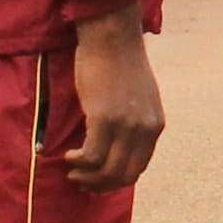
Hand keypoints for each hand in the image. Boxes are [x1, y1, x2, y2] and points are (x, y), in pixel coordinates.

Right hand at [60, 9, 163, 191]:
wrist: (112, 37)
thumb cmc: (120, 63)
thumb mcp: (139, 96)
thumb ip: (134, 120)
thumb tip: (118, 143)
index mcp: (155, 125)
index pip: (139, 167)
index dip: (116, 180)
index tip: (97, 181)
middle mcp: (144, 129)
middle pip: (124, 176)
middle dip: (100, 185)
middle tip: (81, 182)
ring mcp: (126, 125)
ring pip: (107, 170)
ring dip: (87, 177)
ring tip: (72, 171)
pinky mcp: (104, 118)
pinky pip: (92, 156)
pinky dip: (78, 161)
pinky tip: (68, 155)